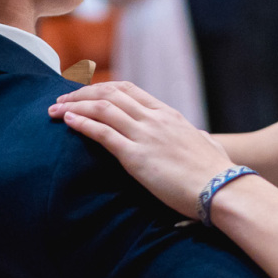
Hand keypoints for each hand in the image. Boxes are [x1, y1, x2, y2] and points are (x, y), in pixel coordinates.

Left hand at [49, 81, 232, 217]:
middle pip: (110, 94)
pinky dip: (82, 124)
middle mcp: (155, 119)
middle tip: (61, 100)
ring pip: (102, 109)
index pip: (129, 90)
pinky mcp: (137, 157)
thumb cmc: (217, 174)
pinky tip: (67, 122)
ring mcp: (146, 135)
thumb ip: (197, 138)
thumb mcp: (206, 147)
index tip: (84, 92)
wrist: (222, 189)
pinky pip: (103, 133)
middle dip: (81, 94)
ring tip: (54, 110)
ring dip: (74, 106)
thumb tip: (199, 137)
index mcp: (169, 115)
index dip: (102, 88)